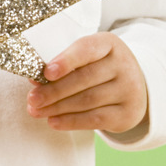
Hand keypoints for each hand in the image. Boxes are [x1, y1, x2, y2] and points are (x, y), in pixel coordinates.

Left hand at [26, 33, 147, 135]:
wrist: (134, 88)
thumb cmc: (100, 69)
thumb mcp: (87, 59)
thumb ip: (64, 66)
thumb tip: (36, 82)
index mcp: (109, 43)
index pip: (87, 49)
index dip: (66, 61)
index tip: (46, 73)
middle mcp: (124, 64)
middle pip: (84, 78)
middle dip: (54, 90)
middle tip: (32, 99)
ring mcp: (129, 90)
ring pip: (88, 100)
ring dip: (58, 107)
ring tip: (37, 111)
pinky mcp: (128, 113)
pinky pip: (95, 119)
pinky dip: (71, 122)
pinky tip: (53, 121)